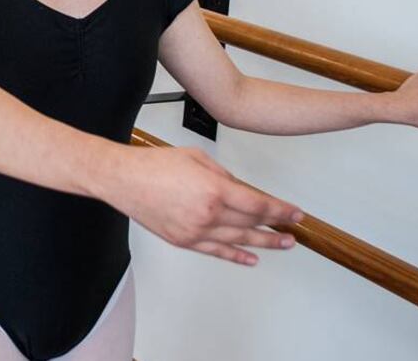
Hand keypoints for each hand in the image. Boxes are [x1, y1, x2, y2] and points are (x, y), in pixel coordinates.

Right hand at [102, 145, 301, 265]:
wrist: (123, 180)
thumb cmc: (153, 165)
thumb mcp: (197, 158)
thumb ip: (223, 176)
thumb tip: (241, 190)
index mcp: (213, 190)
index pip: (258, 205)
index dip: (280, 211)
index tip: (294, 213)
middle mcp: (207, 214)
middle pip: (251, 224)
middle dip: (275, 227)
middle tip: (292, 231)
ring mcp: (195, 231)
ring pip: (238, 241)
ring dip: (263, 244)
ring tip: (281, 244)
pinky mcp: (183, 241)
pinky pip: (216, 252)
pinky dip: (236, 256)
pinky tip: (251, 258)